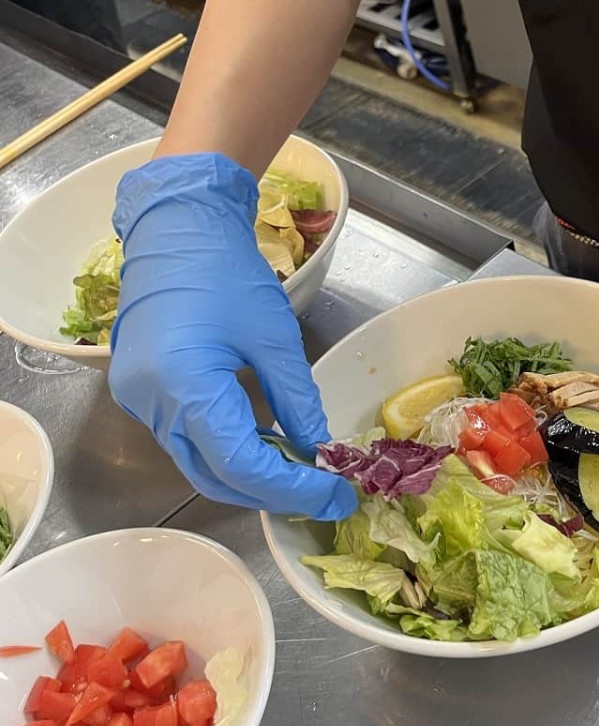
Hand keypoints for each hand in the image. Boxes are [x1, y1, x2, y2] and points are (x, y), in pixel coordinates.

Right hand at [108, 153, 355, 519]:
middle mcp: (150, 403)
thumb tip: (320, 450)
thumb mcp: (275, 337)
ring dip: (248, 477)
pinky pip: (186, 441)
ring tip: (301, 475)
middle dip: (271, 493)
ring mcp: (138, 402)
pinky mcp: (140, 395)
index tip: (333, 495)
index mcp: (182, 385)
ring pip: (197, 465)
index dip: (290, 488)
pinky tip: (266, 446)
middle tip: (322, 495)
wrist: (175, 230)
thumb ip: (297, 401)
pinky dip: (227, 452)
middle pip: (213, 476)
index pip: (240, 464)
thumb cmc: (225, 273)